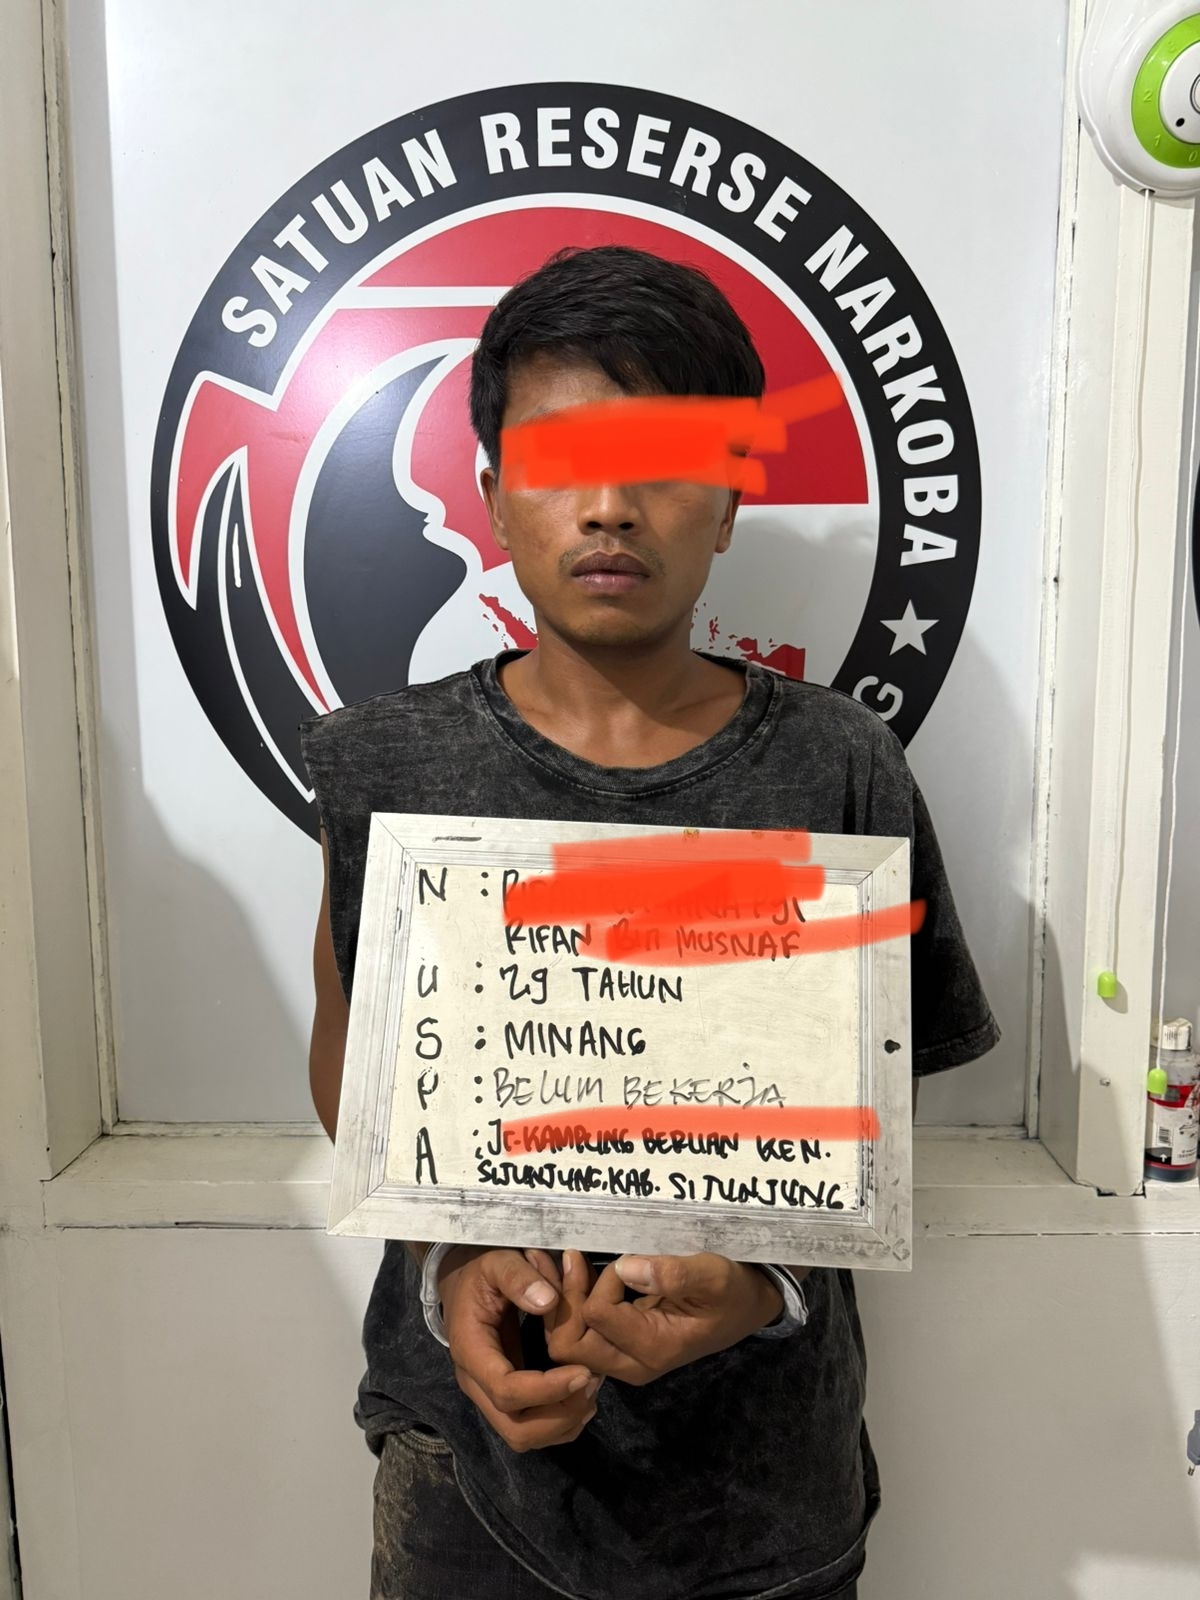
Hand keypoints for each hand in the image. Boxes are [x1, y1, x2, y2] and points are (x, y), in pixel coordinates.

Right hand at [438, 1246, 602, 1451]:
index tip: (584, 1371)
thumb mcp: (496, 1262)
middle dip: (560, 1416)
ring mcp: (488, 1396)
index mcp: (471, 1351)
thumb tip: (548, 1302)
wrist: (463, 1285)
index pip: (506, 1391)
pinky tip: (582, 1394)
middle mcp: (476, 1383)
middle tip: (592, 1382)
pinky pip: (532, 1430)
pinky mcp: (505, 1399)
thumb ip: (518, 1276)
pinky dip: (561, 1422)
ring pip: (524, 1437)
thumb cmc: (481, 1273)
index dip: (547, 1389)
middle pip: (516, 1430)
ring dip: (563, 1422)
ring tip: (592, 1386)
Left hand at [536, 1248, 784, 1385]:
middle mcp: (630, 1363)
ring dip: (562, 1302)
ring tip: (561, 1259)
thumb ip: (673, 1274)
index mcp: (652, 1348)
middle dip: (565, 1300)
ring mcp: (622, 1359)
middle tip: (571, 1255)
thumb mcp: (713, 1276)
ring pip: (566, 1342)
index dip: (604, 1282)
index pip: (597, 1315)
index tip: (626, 1259)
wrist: (745, 1307)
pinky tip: (572, 1272)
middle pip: (568, 1344)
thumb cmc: (731, 1291)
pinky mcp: (617, 1348)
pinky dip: (570, 1305)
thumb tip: (626, 1267)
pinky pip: (578, 1334)